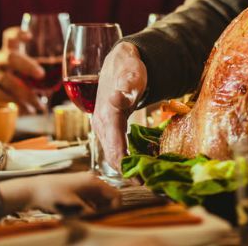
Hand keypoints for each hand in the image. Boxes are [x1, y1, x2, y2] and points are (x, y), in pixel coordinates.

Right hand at [0, 26, 44, 112]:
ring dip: (27, 94)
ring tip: (39, 105)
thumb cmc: (15, 84)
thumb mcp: (26, 75)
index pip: (10, 37)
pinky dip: (16, 105)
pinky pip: (1, 96)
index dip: (18, 34)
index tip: (29, 36)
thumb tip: (73, 66)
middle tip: (41, 74)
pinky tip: (27, 111)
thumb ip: (43, 72)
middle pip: (11, 57)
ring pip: (8, 81)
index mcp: (8, 51)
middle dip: (27, 65)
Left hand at [0, 171, 120, 213]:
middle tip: (97, 222)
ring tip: (86, 220)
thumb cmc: (52, 196)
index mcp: (93, 182)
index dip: (115, 209)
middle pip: (107, 198)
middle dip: (105, 211)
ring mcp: (83, 184)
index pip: (115, 195)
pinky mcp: (77, 189)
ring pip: (98, 200)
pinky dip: (88, 209)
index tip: (108, 220)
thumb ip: (91, 213)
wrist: (32, 190)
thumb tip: (102, 219)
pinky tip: (79, 216)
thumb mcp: (73, 207)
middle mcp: (91, 180)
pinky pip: (89, 200)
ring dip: (96, 211)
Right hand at [95, 42, 146, 170]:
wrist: (118, 63)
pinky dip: (125, 157)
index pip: (114, 144)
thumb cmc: (128, 68)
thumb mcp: (131, 73)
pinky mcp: (107, 128)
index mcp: (107, 113)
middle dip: (127, 171)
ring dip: (126, 166)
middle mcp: (101, 123)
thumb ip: (127, 85)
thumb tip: (119, 98)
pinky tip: (139, 163)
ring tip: (144, 178)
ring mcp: (103, 127)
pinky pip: (114, 147)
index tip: (138, 178)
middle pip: (112, 153)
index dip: (125, 162)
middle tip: (146, 183)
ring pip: (112, 152)